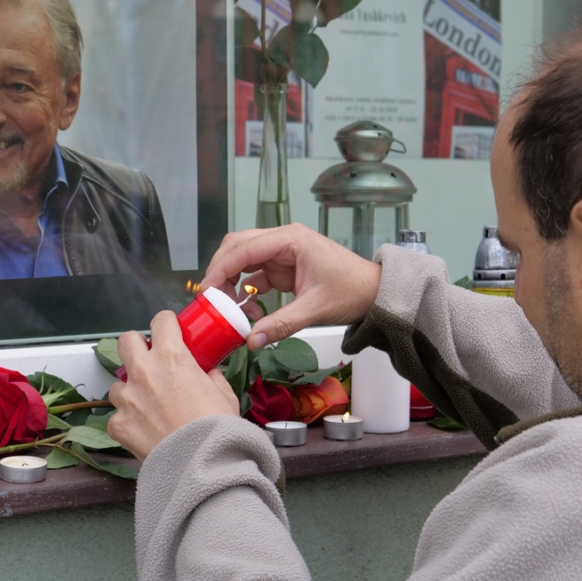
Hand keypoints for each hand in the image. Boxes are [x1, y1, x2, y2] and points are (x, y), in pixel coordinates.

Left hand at [107, 311, 239, 460]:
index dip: (166, 324)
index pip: (160, 322)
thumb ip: (213, 377)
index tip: (168, 329)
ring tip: (147, 404)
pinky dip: (127, 421)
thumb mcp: (224, 395)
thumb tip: (208, 373)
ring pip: (118, 383)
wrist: (201, 465)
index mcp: (173, 357)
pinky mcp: (118, 423)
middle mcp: (144, 372)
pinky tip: (143, 429)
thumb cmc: (217, 430)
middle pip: (126, 340)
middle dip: (136, 345)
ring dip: (130, 389)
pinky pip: (117, 416)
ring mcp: (128, 398)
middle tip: (148, 358)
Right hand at [202, 224, 381, 348]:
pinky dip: (247, 292)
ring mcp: (283, 253)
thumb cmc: (353, 290)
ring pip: (244, 261)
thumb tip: (252, 340)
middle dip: (221, 273)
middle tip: (212, 300)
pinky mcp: (284, 267)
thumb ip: (281, 324)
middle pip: (238, 247)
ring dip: (233, 284)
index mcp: (291, 240)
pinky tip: (250, 312)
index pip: (244, 248)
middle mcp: (284, 240)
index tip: (206, 290)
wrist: (375, 292)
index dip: (221, 268)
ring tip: (233, 311)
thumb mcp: (315, 309)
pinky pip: (255, 275)